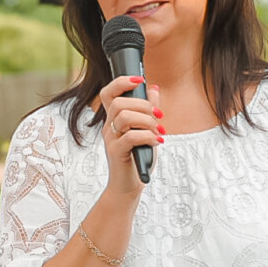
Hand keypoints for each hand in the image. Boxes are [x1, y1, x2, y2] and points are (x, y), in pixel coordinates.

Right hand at [98, 75, 162, 200]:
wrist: (128, 186)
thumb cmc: (137, 159)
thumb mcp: (146, 131)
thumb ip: (148, 111)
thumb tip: (153, 89)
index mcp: (114, 119)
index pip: (108, 93)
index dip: (122, 82)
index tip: (140, 79)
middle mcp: (109, 127)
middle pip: (120, 103)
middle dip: (144, 106)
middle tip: (159, 117)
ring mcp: (111, 139)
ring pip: (125, 117)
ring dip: (147, 121)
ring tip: (158, 131)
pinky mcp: (116, 152)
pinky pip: (131, 136)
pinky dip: (148, 136)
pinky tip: (157, 141)